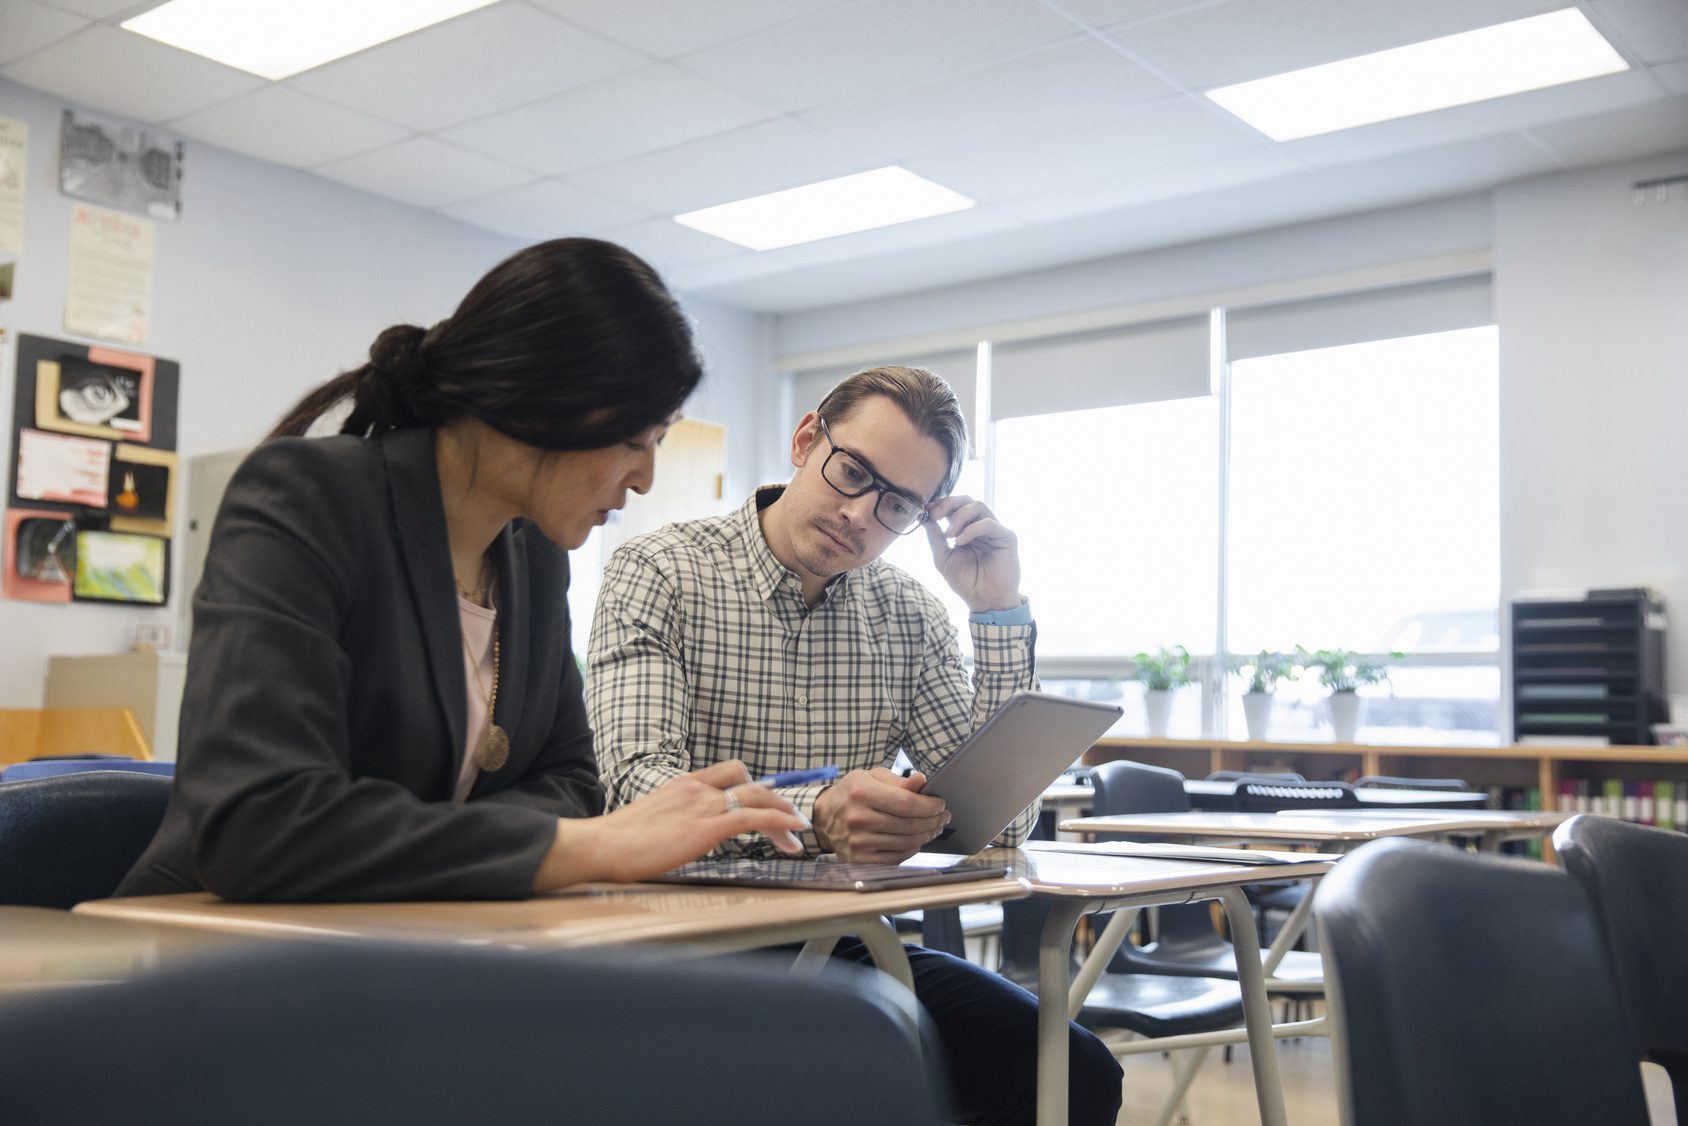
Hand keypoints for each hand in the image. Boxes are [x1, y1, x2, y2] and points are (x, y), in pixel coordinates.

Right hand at [534, 761, 806, 888]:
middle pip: (748, 782)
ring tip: (797, 831)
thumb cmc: (618, 841)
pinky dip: (778, 822)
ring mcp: (703, 804)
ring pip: (758, 798)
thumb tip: (680, 836)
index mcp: (683, 784)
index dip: (752, 786)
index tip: (767, 802)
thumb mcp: (651, 821)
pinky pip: (754, 818)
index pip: (728, 773)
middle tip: (789, 820)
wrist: (602, 844)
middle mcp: (696, 788)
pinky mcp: (707, 825)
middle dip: (774, 800)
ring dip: (783, 814)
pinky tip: (791, 835)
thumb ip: (673, 821)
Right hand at [812, 768, 950, 863]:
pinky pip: (896, 857)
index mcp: (861, 792)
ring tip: (934, 827)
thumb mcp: (871, 777)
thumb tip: (921, 781)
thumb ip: (897, 780)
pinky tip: (917, 840)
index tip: (940, 804)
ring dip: (927, 835)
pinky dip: (912, 849)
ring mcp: (858, 842)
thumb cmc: (853, 794)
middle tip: (943, 817)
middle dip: (933, 821)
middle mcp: (858, 818)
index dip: (929, 806)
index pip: (906, 803)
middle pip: (909, 824)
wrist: (825, 818)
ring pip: (906, 842)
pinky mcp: (859, 859)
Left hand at [923, 496, 1021, 612]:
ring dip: (959, 517)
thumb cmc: (966, 582)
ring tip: (949, 535)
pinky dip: (971, 529)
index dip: (942, 504)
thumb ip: (935, 538)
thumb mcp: (943, 559)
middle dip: (949, 504)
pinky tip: (960, 542)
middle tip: (936, 516)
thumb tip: (924, 518)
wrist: (985, 602)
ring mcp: (995, 531)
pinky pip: (988, 523)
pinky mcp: (1007, 537)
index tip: (928, 510)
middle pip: (968, 501)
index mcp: (967, 530)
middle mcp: (981, 527)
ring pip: (978, 506)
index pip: (956, 507)